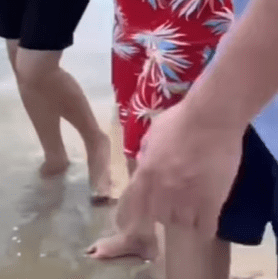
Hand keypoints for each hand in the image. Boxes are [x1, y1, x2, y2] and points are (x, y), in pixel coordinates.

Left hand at [117, 102, 242, 239]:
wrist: (212, 117)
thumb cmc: (183, 117)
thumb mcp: (155, 130)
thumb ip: (147, 149)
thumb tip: (142, 162)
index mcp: (147, 172)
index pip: (133, 205)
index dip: (136, 214)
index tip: (142, 217)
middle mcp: (162, 190)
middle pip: (159, 217)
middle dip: (166, 211)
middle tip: (175, 204)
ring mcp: (187, 199)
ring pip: (182, 224)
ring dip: (186, 218)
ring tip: (194, 209)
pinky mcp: (211, 203)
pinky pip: (205, 228)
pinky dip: (205, 228)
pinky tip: (207, 223)